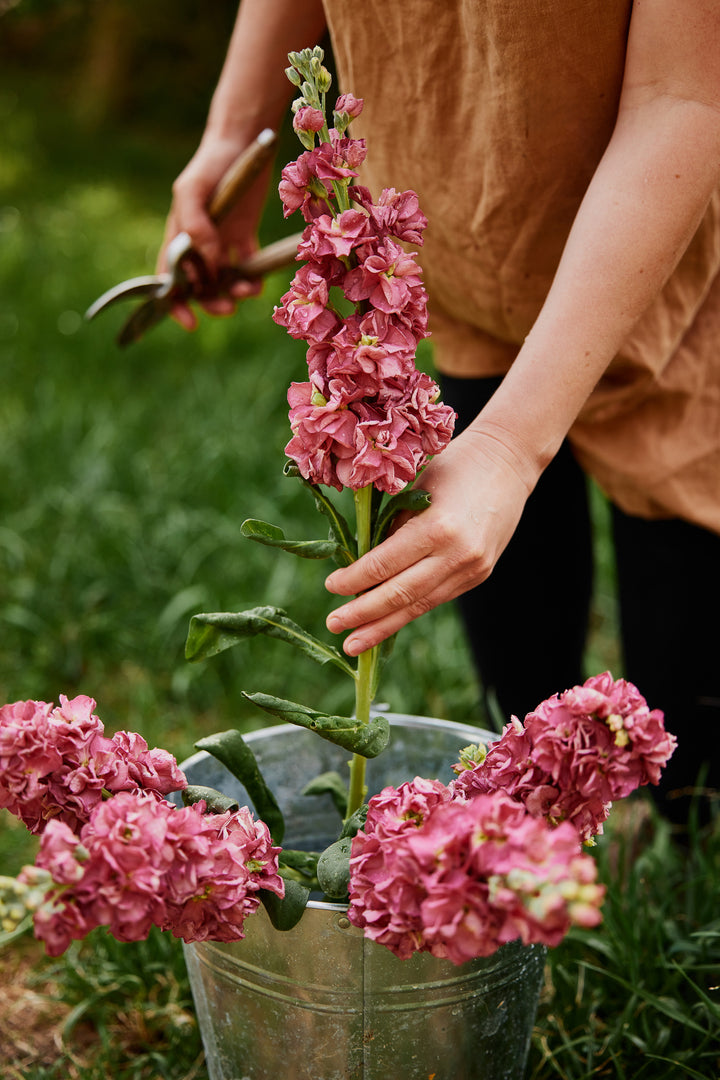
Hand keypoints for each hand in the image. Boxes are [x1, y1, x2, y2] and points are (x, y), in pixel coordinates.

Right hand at [157, 135, 268, 329]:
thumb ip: (195, 227)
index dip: (175, 304)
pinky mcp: (244, 237)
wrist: (243, 142)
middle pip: (198, 287)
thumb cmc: (209, 165)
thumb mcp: (192, 192)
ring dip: (232, 293)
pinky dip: (252, 279)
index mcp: (178, 236)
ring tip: (244, 292)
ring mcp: (221, 242)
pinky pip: (246, 267)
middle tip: (227, 309)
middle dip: (210, 302)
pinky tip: (257, 283)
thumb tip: (208, 264)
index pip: (169, 279)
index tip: (189, 322)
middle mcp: (198, 244)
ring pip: (223, 281)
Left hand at [324, 422, 542, 655]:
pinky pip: (436, 597)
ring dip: (384, 626)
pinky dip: (408, 610)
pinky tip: (386, 622)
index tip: (331, 587)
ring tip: (355, 643)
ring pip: (420, 605)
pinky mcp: (479, 575)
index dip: (354, 580)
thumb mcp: (415, 487)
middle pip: (401, 595)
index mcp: (436, 527)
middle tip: (333, 625)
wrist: (508, 462)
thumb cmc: (453, 465)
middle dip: (364, 615)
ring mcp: (472, 569)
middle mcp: (457, 554)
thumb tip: (360, 563)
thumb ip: (391, 526)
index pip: (384, 564)